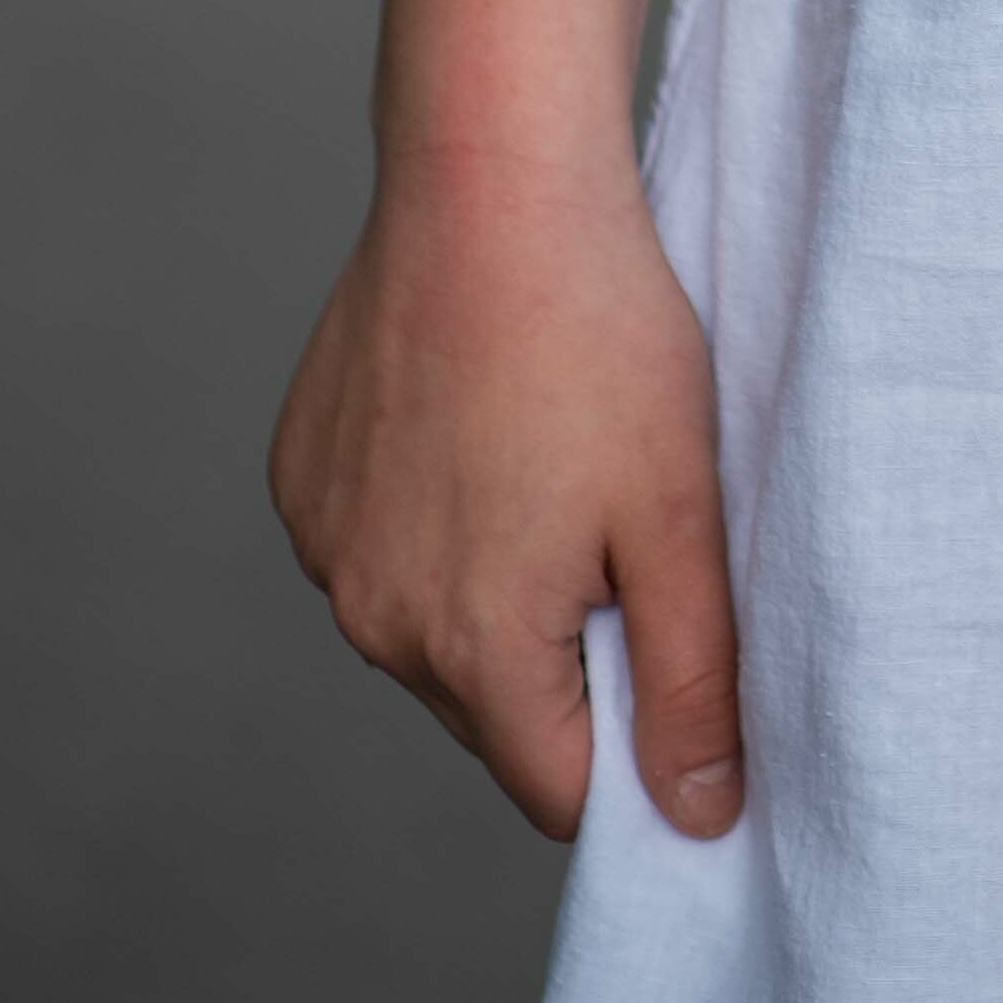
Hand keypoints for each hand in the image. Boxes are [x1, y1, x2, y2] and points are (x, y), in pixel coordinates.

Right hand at [269, 145, 742, 844]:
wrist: (491, 181)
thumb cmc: (602, 336)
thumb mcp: (680, 515)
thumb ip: (691, 683)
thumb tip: (701, 821)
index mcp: (475, 650)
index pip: (560, 791)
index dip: (630, 742)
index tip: (665, 640)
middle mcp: (375, 624)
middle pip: (494, 715)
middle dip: (562, 658)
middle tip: (616, 523)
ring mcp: (326, 552)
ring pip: (431, 634)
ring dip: (491, 589)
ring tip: (548, 457)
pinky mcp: (300, 483)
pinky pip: (376, 553)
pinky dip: (430, 520)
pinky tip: (478, 422)